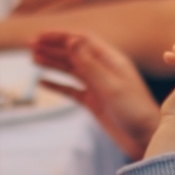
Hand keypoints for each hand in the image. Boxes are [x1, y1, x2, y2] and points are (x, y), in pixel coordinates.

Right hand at [31, 32, 159, 159]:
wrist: (146, 138)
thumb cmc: (135, 111)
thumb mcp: (111, 86)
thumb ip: (90, 64)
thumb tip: (71, 40)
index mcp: (111, 60)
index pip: (82, 40)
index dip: (61, 36)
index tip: (41, 36)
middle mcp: (103, 70)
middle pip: (73, 53)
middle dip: (52, 47)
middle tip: (29, 44)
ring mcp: (97, 86)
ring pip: (70, 70)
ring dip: (52, 63)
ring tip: (32, 58)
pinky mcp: (93, 102)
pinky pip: (71, 90)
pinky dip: (56, 85)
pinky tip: (41, 82)